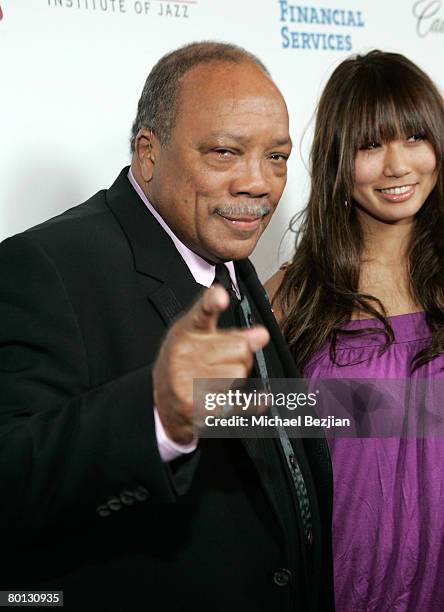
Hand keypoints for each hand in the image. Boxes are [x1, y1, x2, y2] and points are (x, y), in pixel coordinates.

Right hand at [152, 285, 269, 443]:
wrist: (164, 403)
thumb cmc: (184, 364)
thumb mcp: (200, 339)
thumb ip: (232, 333)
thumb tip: (261, 335)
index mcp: (186, 331)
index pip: (202, 311)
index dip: (213, 301)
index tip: (221, 298)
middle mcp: (184, 353)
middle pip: (240, 347)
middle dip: (241, 357)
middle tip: (225, 363)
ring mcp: (188, 380)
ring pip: (239, 373)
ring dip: (237, 380)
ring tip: (220, 381)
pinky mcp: (197, 406)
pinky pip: (239, 400)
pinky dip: (251, 401)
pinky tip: (250, 399)